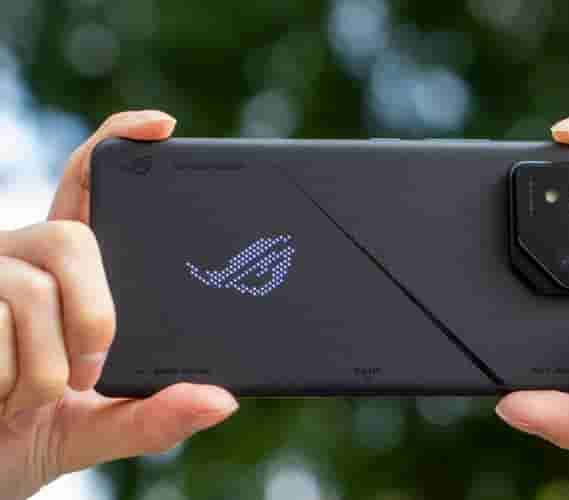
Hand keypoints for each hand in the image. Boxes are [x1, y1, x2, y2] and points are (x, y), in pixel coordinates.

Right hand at [0, 111, 238, 499]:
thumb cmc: (25, 436)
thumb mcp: (98, 427)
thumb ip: (153, 415)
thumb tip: (220, 400)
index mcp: (64, 273)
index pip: (88, 188)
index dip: (118, 143)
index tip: (162, 127)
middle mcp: (21, 260)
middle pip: (73, 237)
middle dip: (95, 315)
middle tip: (89, 371)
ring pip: (31, 288)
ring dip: (46, 366)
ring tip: (34, 396)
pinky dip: (9, 381)